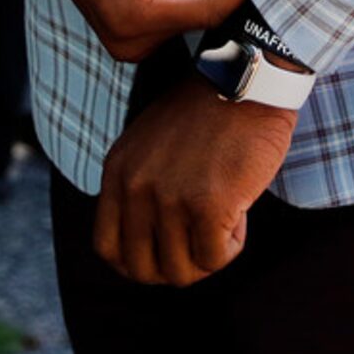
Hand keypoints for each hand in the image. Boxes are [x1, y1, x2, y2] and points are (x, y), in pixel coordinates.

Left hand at [95, 75, 298, 285]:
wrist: (245, 82)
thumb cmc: (206, 114)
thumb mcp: (151, 146)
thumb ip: (139, 187)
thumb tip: (145, 246)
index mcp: (118, 171)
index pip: (108, 248)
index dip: (138, 264)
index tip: (166, 254)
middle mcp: (136, 186)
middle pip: (143, 270)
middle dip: (176, 267)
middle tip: (202, 242)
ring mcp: (170, 197)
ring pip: (182, 272)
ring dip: (208, 254)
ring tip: (223, 217)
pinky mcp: (207, 205)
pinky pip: (215, 259)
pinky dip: (232, 246)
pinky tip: (239, 212)